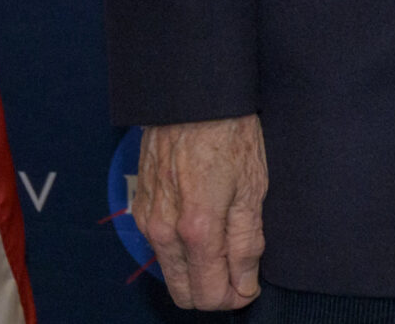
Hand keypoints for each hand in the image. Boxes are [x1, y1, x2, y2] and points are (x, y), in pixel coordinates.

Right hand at [129, 115, 266, 308]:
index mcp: (197, 230)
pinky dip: (182, 250)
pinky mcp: (141, 207)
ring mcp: (148, 220)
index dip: (234, 297)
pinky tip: (205, 229)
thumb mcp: (253, 187)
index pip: (208, 294)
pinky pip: (161, 246)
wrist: (193, 98)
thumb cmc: (231, 136)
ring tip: (228, 246)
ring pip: (171, 271)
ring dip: (198, 271)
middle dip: (214, 291)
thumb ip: (247, 242)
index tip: (251, 286)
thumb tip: (245, 284)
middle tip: (241, 273)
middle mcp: (164, 232)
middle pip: (184, 292)